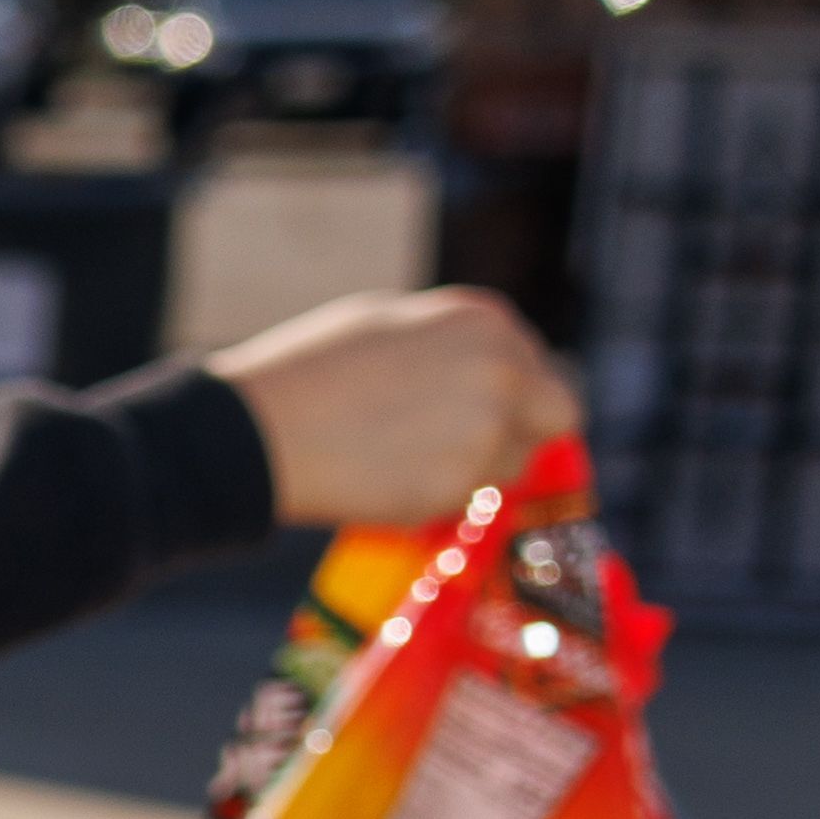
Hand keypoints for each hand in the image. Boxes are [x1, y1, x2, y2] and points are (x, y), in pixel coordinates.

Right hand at [205, 288, 575, 523]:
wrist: (261, 428)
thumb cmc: (310, 369)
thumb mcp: (391, 324)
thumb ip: (454, 343)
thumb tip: (491, 369)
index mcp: (485, 320)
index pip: (541, 365)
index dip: (516, 393)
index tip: (483, 410)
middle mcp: (502, 368)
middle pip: (558, 413)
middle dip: (524, 431)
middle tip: (476, 447)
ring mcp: (487, 428)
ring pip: (516, 463)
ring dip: (481, 468)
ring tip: (411, 460)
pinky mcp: (461, 483)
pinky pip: (473, 498)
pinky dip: (444, 495)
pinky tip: (392, 477)